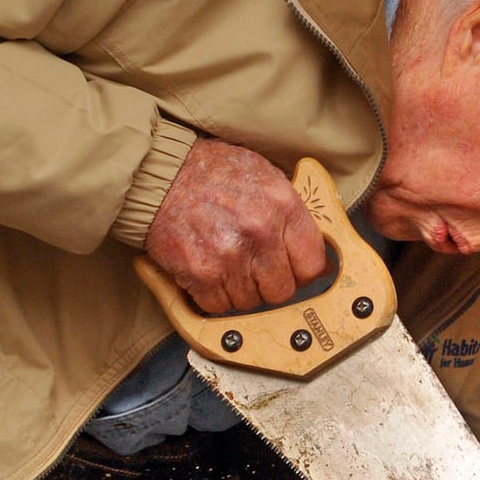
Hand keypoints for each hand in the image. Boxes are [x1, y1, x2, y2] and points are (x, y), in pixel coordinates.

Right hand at [143, 139, 327, 312]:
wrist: (161, 173)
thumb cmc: (212, 172)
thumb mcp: (265, 176)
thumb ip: (292, 214)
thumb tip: (319, 253)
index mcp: (282, 205)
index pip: (313, 264)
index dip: (303, 272)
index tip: (293, 272)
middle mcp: (260, 231)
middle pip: (283, 291)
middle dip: (270, 284)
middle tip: (253, 268)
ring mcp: (230, 255)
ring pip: (250, 303)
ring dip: (239, 290)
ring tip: (226, 262)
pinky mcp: (200, 273)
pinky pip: (218, 306)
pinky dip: (212, 296)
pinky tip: (207, 270)